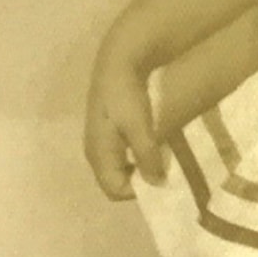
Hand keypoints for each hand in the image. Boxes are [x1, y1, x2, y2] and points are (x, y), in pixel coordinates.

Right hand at [83, 40, 166, 199]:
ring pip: (118, 172)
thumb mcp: (139, 127)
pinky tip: (151, 149)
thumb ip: (147, 156)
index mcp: (98, 155)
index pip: (115, 190)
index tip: (161, 179)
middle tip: (163, 172)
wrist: (117, 65)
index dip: (139, 191)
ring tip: (160, 162)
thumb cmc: (126, 97)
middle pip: (115, 183)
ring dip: (139, 172)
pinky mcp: (106, 136)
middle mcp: (94, 154)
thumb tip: (156, 183)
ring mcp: (99, 145)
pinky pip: (120, 160)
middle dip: (139, 183)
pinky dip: (135, 161)